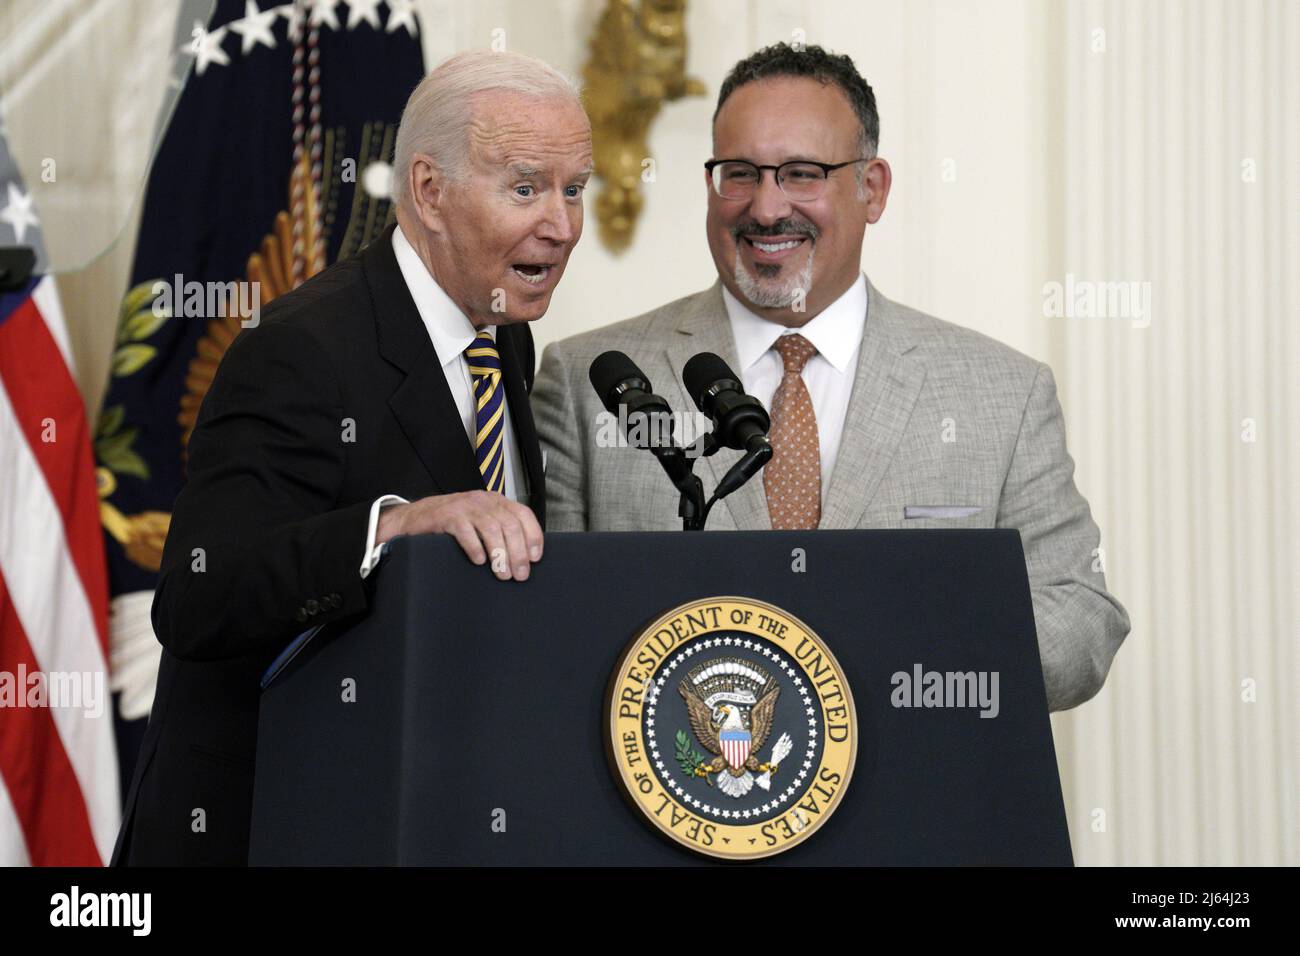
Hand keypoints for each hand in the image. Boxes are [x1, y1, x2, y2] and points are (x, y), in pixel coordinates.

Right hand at [376, 491, 542, 580]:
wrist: (414, 519)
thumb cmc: (451, 525)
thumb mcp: (480, 523)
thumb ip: (500, 531)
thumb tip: (524, 557)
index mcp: (495, 501)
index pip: (523, 514)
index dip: (533, 535)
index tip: (535, 558)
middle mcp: (483, 501)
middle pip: (510, 524)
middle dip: (518, 552)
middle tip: (519, 575)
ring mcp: (464, 506)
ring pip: (491, 528)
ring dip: (500, 554)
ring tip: (502, 574)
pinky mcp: (446, 516)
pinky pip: (466, 531)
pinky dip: (475, 547)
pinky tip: (478, 561)